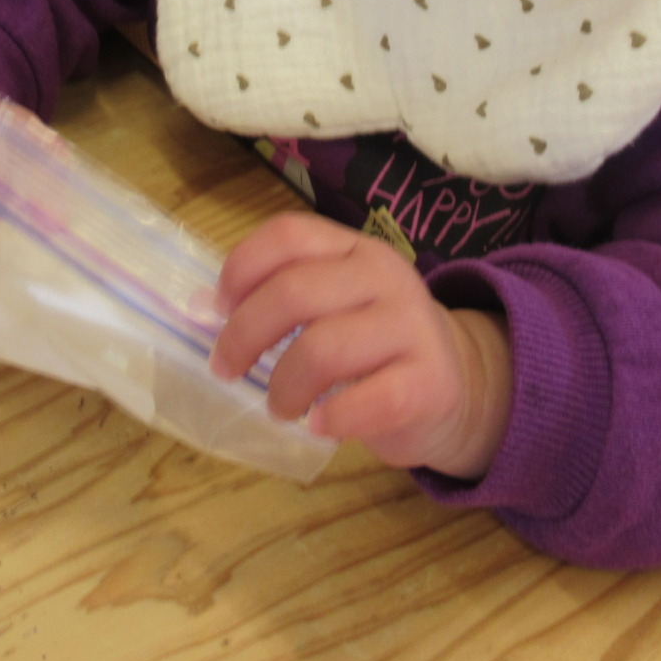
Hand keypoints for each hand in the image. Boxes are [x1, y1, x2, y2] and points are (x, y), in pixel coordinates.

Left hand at [210, 212, 513, 476]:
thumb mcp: (334, 306)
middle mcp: (386, 277)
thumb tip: (198, 308)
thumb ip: (277, 298)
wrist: (462, 386)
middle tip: (228, 369)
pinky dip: (332, 419)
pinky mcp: (430, 383)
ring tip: (280, 407)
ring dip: (284, 386)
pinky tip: (320, 426)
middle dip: (244, 335)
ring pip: (324, 349)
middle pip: (295, 291)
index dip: (241, 269)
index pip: (289, 235)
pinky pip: (368, 401)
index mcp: (355, 249)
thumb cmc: (376, 346)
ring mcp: (413, 328)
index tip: (217, 309)